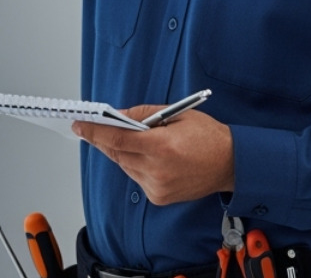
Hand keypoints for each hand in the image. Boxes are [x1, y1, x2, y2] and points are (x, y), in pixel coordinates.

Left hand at [73, 104, 234, 205]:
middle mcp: (157, 170)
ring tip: (121, 137)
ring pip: (125, 166)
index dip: (95, 132)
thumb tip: (117, 115)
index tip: (79, 125)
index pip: (117, 139)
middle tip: (91, 127)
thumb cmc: (208, 136)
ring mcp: (157, 187)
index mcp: (162, 147)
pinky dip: (134, 165)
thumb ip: (143, 114)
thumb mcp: (177, 114)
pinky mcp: (159, 197)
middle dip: (104, 140)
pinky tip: (143, 154)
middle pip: (117, 154)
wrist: (232, 164)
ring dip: (120, 152)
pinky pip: (136, 177)